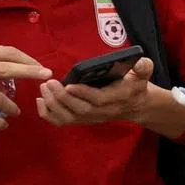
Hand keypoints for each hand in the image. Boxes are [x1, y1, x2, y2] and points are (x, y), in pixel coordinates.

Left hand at [36, 58, 154, 127]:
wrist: (135, 105)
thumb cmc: (136, 84)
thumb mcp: (144, 73)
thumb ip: (143, 67)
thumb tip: (139, 63)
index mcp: (119, 98)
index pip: (99, 99)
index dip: (83, 93)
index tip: (69, 84)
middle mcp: (104, 112)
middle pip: (81, 110)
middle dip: (63, 98)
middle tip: (50, 83)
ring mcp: (92, 118)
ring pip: (69, 118)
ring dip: (53, 105)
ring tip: (44, 88)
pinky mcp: (83, 120)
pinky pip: (62, 122)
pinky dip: (48, 114)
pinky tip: (40, 101)